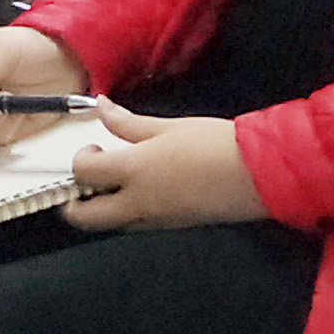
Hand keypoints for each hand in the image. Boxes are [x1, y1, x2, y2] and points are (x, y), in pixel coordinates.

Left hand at [63, 106, 267, 230]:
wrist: (261, 174)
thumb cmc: (215, 144)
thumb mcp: (168, 127)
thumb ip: (127, 123)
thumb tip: (101, 107)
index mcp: (134, 171)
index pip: (82, 174)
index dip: (78, 160)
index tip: (92, 149)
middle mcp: (139, 202)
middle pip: (84, 218)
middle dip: (72, 203)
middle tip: (84, 181)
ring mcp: (156, 220)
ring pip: (110, 226)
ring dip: (101, 209)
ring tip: (114, 184)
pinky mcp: (174, 227)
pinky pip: (137, 225)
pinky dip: (127, 213)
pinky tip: (142, 191)